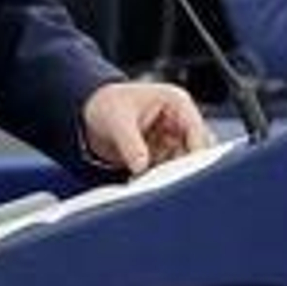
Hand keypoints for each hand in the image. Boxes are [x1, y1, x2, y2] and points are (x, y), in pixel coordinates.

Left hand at [81, 82, 213, 175]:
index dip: (195, 152)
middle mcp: (178, 121)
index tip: (183, 174)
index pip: (196, 130)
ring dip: (169, 176)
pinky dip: (159, 180)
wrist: (90, 112)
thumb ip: (130, 143)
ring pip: (183, 164)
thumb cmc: (107, 104)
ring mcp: (171, 139)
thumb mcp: (117, 120)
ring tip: (148, 182)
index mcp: (175, 102)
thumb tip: (141, 166)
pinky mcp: (162, 155)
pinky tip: (143, 183)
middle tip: (163, 182)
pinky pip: (168, 172)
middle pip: (195, 150)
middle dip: (182, 168)